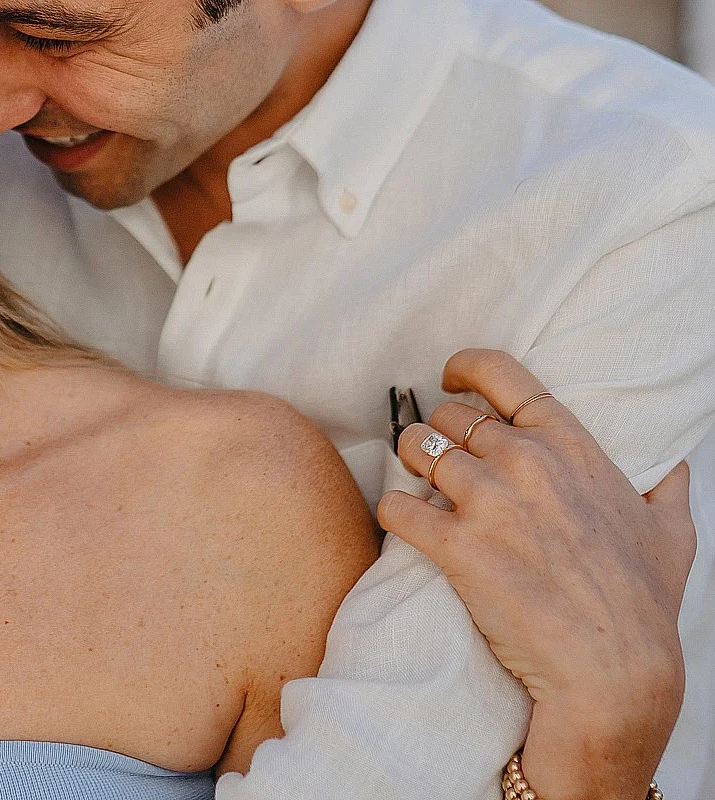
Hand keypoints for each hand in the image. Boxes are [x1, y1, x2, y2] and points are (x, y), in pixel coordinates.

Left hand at [376, 349, 696, 799]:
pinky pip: (396, 506)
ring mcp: (489, 502)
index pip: (504, 374)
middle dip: (437, 432)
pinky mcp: (457, 546)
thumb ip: (666, 489)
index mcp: (571, 446)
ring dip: (408, 463)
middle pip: (450, 416)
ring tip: (416, 484)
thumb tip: (676, 467)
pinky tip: (402, 521)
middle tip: (436, 458)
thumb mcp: (671, 532)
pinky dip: (391, 510)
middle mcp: (527, 462)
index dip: (466, 367)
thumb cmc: (643, 604)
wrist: (614, 669)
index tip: (450, 378)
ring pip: (416, 449)